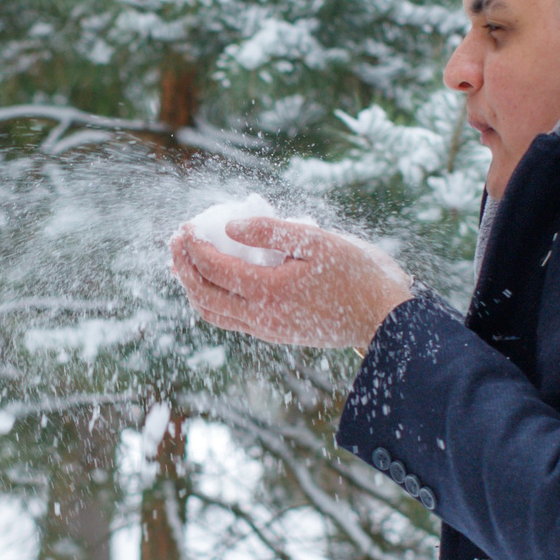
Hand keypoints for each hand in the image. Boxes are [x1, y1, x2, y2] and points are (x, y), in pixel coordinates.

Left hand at [169, 217, 413, 348]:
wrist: (384, 318)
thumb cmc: (357, 273)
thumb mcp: (317, 240)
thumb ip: (272, 231)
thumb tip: (230, 225)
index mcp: (269, 292)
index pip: (214, 268)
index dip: (194, 245)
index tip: (186, 225)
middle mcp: (261, 318)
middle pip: (203, 294)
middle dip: (183, 266)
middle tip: (175, 239)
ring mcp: (267, 330)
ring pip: (213, 313)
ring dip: (192, 286)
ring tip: (183, 262)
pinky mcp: (275, 334)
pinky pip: (231, 319)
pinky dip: (212, 299)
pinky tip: (214, 281)